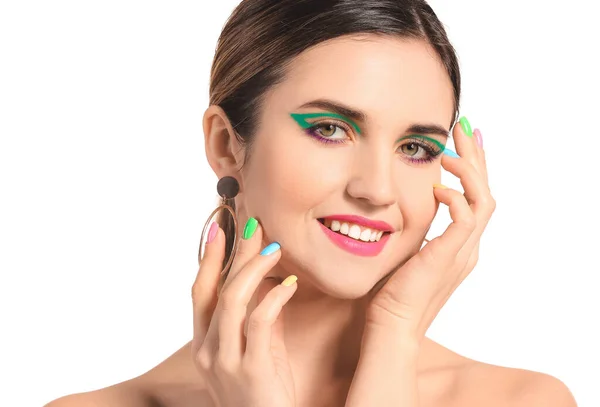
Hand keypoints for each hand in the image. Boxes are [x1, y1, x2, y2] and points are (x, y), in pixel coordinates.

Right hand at [191, 219, 297, 406]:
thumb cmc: (265, 394)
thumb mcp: (256, 351)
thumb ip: (257, 319)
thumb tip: (269, 283)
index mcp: (204, 344)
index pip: (200, 291)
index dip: (209, 258)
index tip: (220, 228)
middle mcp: (207, 351)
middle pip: (215, 288)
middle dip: (234, 252)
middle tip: (253, 223)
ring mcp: (226, 362)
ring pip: (233, 299)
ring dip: (254, 267)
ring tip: (274, 247)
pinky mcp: (252, 370)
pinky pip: (259, 322)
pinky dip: (274, 297)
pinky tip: (290, 285)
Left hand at [367, 123, 494, 342]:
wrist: (392, 324)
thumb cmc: (393, 292)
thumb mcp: (408, 252)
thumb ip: (416, 231)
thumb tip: (405, 207)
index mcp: (460, 246)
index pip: (475, 199)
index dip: (473, 169)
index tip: (464, 142)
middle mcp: (468, 247)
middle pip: (485, 192)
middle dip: (476, 158)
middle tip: (466, 128)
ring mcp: (462, 253)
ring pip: (483, 201)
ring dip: (469, 171)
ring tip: (450, 151)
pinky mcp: (449, 257)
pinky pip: (464, 218)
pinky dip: (455, 197)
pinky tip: (435, 187)